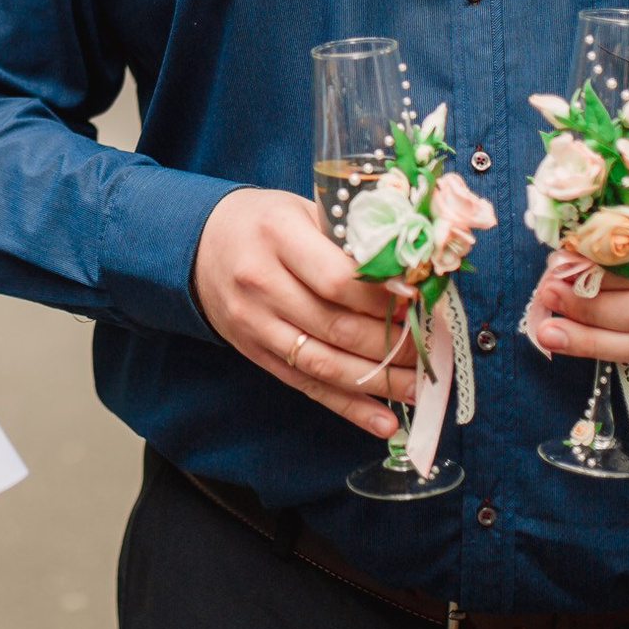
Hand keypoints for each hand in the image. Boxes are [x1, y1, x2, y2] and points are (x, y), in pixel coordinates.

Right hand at [192, 187, 420, 438]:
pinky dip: (348, 407)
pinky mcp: (255, 352)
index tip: (421, 304)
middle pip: (336, 326)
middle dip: (393, 344)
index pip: (337, 278)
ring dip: (378, 383)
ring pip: (324, 363)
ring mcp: (255, 323)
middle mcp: (261, 282)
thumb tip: (414, 266)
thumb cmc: (263, 222)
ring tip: (420, 388)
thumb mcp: (301, 208)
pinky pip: (306, 386)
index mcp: (277, 236)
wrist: (196, 245)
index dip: (383, 298)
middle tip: (433, 350)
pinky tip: (383, 421)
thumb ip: (349, 235)